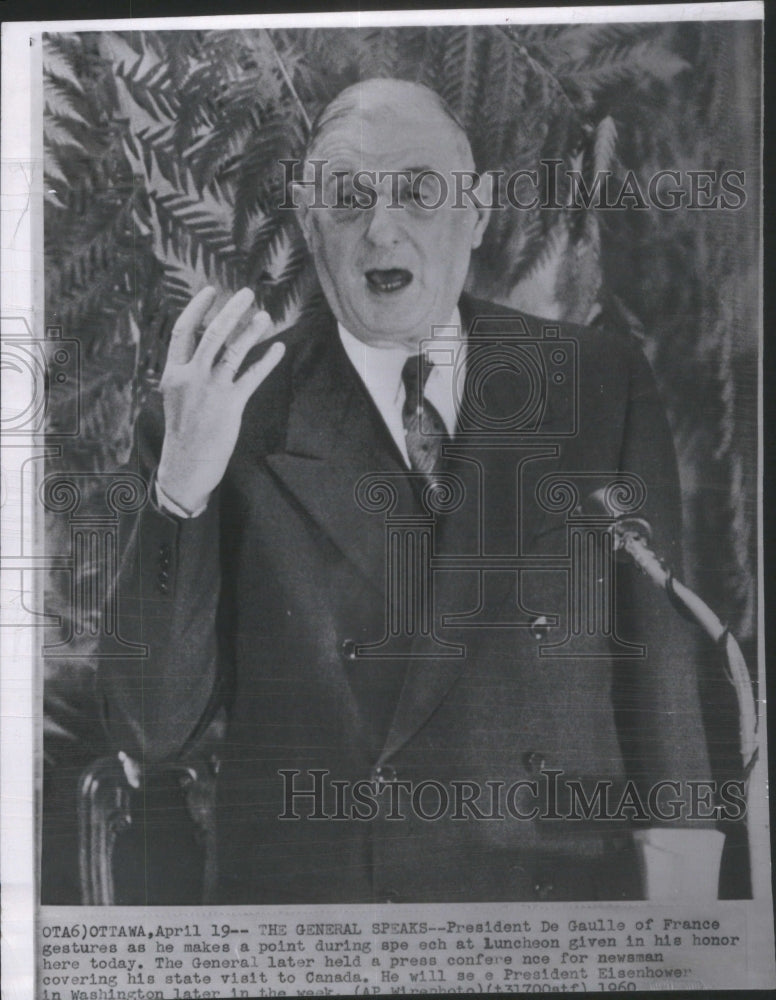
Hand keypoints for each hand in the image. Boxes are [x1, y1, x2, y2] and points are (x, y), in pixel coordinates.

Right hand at [156, 286, 284, 512]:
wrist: (186, 464)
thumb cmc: (183, 431)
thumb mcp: (176, 396)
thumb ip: (187, 371)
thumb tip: (204, 346)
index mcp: (173, 373)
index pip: (183, 331)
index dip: (197, 308)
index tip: (210, 291)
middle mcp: (191, 377)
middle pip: (212, 333)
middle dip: (231, 310)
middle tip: (247, 293)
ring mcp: (211, 390)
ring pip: (234, 351)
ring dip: (252, 331)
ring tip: (265, 316)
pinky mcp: (230, 405)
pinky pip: (252, 376)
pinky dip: (267, 361)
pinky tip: (279, 349)